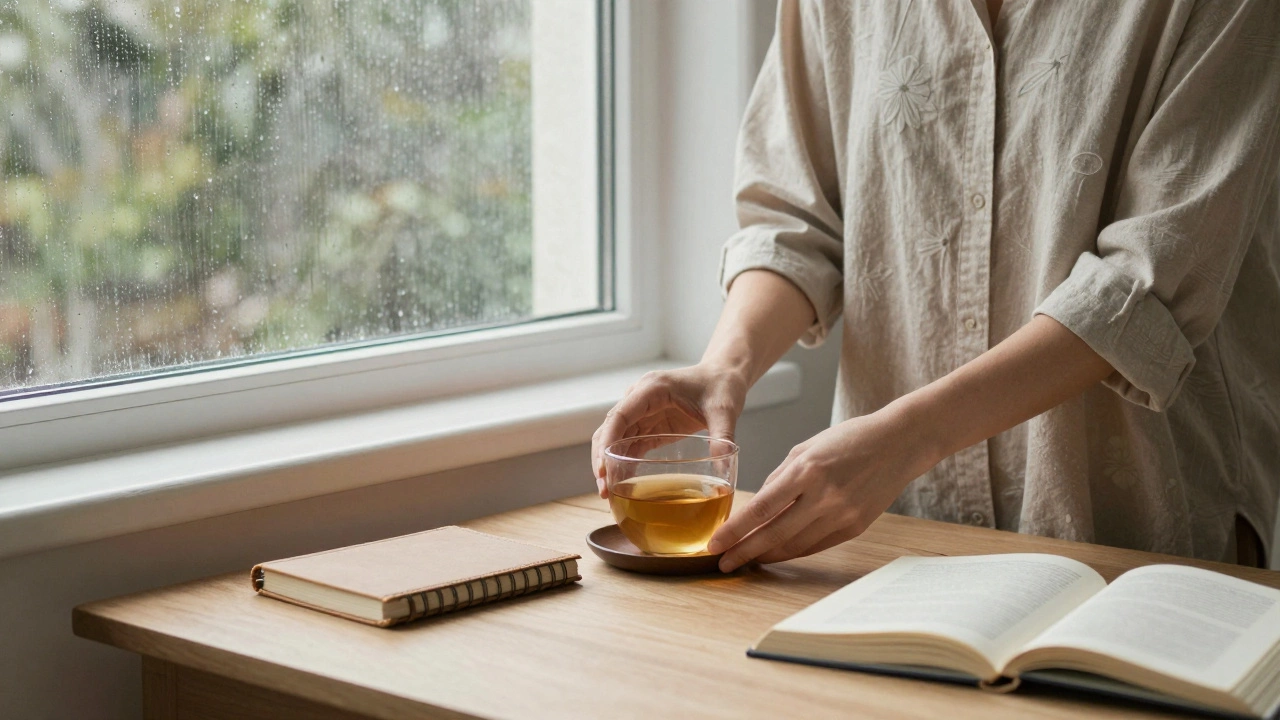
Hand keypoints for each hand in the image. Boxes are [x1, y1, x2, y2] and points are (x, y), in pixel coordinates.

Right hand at [590, 364, 748, 496]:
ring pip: (614, 439)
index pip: (620, 415)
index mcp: (653, 389)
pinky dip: (622, 463)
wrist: (723, 377)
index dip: (608, 442)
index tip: (604, 468)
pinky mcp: (650, 425)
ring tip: (607, 493)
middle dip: (603, 459)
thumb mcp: (724, 411)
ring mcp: (643, 412)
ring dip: (608, 464)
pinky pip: (629, 444)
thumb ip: (722, 437)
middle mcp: (640, 398)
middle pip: (610, 429)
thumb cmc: (722, 387)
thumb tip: (724, 466)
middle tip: (604, 490)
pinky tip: (622, 484)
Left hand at [707, 401, 940, 571]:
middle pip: (774, 534)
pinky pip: (816, 545)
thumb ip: (779, 477)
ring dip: (766, 555)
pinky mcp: (855, 527)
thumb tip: (757, 507)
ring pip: (795, 545)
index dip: (735, 530)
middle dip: (744, 552)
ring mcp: (842, 515)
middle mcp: (825, 497)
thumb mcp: (806, 447)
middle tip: (722, 562)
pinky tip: (775, 553)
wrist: (899, 443)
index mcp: (808, 470)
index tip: (715, 543)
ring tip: (745, 559)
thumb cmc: (850, 439)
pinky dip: (793, 550)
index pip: (762, 509)